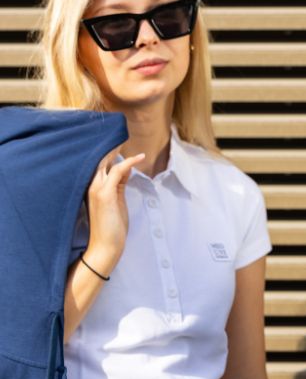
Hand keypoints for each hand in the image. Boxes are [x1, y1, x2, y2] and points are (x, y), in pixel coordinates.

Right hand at [84, 149, 144, 274]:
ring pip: (105, 162)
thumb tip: (127, 170)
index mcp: (93, 187)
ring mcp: (97, 189)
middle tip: (119, 132)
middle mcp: (92, 185)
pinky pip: (118, 171)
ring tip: (124, 137)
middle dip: (109, 145)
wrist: (105, 246)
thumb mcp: (116, 202)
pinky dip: (129, 163)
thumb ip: (119, 185)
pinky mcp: (105, 194)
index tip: (116, 139)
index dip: (107, 151)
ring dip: (116, 149)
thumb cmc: (111, 227)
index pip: (98, 163)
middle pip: (99, 159)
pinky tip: (139, 157)